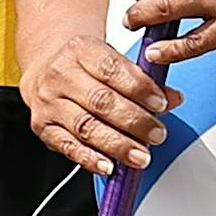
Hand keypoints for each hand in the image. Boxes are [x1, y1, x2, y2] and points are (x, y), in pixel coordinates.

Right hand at [23, 11, 177, 176]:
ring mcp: (49, 102)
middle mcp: (60, 75)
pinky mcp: (43, 126)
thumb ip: (143, 80)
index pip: (111, 69)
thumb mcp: (113, 60)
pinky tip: (109, 166)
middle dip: (134, 121)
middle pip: (100, 101)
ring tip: (141, 155)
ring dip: (117, 145)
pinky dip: (90, 159)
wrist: (46, 66)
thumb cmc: (86, 65)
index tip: (161, 104)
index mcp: (80, 50)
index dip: (139, 88)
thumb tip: (172, 98)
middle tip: (156, 134)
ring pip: (85, 126)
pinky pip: (67, 146)